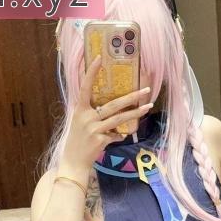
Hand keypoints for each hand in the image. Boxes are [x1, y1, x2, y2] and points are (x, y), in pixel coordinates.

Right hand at [61, 54, 152, 170]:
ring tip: (148, 106)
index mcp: (80, 109)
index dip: (92, 72)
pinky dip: (121, 134)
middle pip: (113, 104)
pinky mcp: (101, 140)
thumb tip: (112, 107)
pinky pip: (117, 135)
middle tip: (146, 89)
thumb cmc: (77, 141)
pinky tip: (123, 135)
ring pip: (120, 118)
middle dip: (132, 96)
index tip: (99, 58)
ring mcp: (94, 129)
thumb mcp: (80, 123)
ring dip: (136, 113)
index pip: (85, 87)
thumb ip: (92, 113)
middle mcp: (86, 117)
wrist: (73, 162)